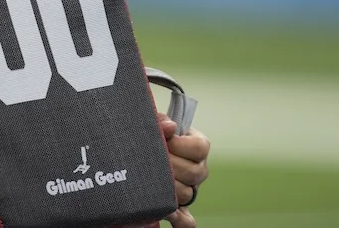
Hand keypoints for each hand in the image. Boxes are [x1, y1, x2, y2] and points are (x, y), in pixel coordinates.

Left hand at [158, 113, 209, 227]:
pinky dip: (180, 221)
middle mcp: (197, 170)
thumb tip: (170, 126)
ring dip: (168, 187)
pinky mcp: (180, 208)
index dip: (181, 145)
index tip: (165, 141)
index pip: (200, 148)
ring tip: (150, 180)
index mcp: (197, 147)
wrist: (138, 150)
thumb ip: (161, 120)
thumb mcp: (156, 123)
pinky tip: (169, 214)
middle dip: (170, 166)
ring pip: (187, 194)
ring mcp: (190, 189)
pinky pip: (187, 221)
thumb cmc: (151, 133)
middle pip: (194, 173)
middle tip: (152, 161)